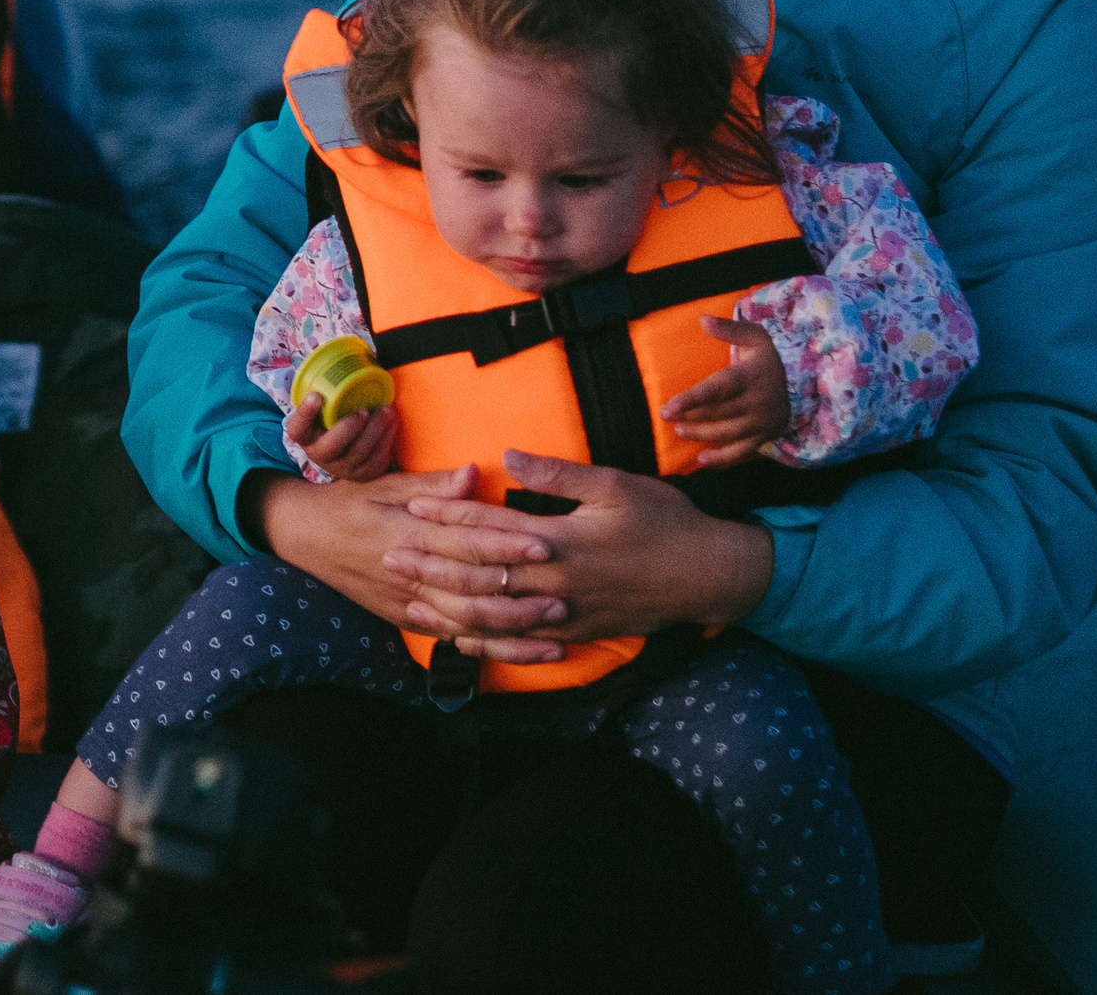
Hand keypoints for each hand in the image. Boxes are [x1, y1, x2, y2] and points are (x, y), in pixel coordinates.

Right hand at [245, 467, 565, 664]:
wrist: (302, 535)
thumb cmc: (347, 501)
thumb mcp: (383, 482)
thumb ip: (431, 484)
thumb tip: (473, 474)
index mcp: (407, 531)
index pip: (464, 541)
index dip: (505, 545)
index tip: (544, 544)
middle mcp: (408, 572)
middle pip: (471, 589)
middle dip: (519, 595)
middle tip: (564, 595)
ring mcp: (406, 601)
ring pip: (465, 623)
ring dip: (511, 629)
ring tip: (553, 628)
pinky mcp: (406, 619)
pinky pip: (452, 638)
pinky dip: (489, 648)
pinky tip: (521, 650)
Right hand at [284, 396, 397, 482]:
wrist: (349, 450)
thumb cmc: (336, 419)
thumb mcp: (326, 409)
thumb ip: (329, 392)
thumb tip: (354, 358)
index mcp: (305, 436)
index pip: (296, 429)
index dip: (304, 414)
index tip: (316, 395)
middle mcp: (320, 455)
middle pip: (330, 447)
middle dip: (348, 428)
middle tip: (362, 411)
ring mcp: (342, 468)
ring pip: (358, 454)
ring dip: (375, 430)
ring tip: (386, 411)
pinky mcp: (363, 474)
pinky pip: (376, 461)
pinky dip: (387, 440)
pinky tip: (392, 423)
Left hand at [400, 449, 773, 643]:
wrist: (708, 576)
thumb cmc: (665, 523)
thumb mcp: (614, 484)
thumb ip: (557, 473)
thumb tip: (508, 455)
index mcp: (559, 541)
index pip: (488, 527)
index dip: (446, 515)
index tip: (411, 506)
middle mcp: (554, 582)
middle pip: (478, 575)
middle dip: (430, 564)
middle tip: (388, 555)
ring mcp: (562, 613)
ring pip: (492, 615)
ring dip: (446, 604)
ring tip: (410, 594)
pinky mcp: (573, 632)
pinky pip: (517, 641)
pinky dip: (484, 640)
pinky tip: (458, 636)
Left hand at [660, 316, 790, 466]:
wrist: (803, 383)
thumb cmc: (766, 359)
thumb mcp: (754, 337)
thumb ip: (729, 329)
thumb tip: (703, 319)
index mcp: (751, 377)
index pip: (718, 389)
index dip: (691, 399)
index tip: (667, 409)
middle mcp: (758, 402)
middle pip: (718, 413)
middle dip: (691, 416)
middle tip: (667, 417)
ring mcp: (762, 423)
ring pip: (727, 434)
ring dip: (701, 435)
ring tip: (680, 431)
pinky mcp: (765, 437)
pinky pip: (742, 453)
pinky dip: (722, 459)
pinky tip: (702, 461)